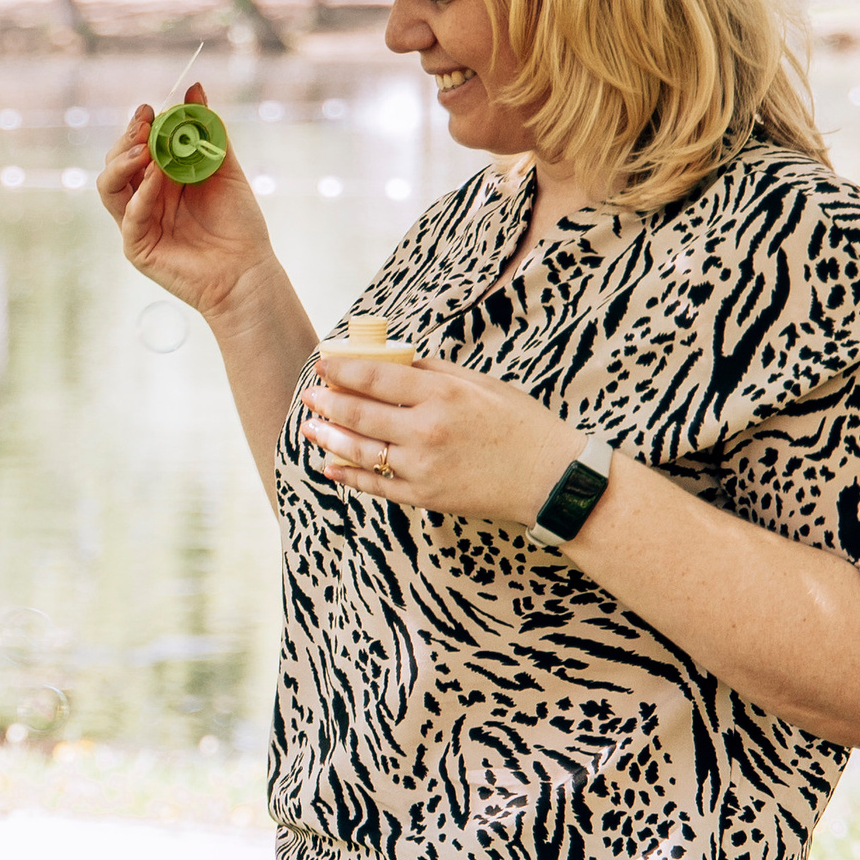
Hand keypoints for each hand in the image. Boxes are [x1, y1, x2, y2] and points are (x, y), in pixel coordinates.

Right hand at [93, 85, 279, 321]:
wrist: (247, 270)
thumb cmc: (238, 223)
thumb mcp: (224, 168)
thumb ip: (208, 130)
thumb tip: (195, 87)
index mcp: (160, 178)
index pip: (136, 145)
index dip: (138, 126)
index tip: (149, 108)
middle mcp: (144, 198)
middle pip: (116, 162)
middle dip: (126, 139)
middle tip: (145, 124)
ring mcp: (138, 223)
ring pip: (108, 187)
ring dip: (121, 163)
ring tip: (143, 150)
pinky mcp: (138, 248)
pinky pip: (128, 218)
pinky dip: (139, 196)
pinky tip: (156, 179)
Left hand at [303, 347, 585, 529]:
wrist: (549, 479)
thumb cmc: (522, 425)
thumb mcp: (483, 385)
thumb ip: (437, 373)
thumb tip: (397, 362)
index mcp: (442, 394)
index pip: (376, 377)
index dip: (343, 369)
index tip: (323, 364)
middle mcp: (426, 430)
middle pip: (360, 413)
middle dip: (328, 401)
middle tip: (309, 393)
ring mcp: (422, 467)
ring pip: (360, 449)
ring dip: (329, 436)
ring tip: (309, 426)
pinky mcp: (424, 496)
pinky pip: (375, 485)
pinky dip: (348, 474)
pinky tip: (329, 464)